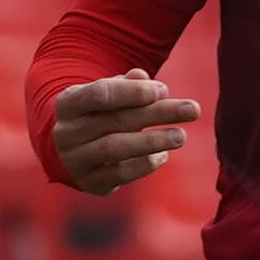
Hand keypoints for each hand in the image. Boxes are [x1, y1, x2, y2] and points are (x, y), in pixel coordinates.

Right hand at [49, 70, 200, 194]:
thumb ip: (127, 85)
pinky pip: (120, 174)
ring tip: (181, 136)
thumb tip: (143, 78)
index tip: (163, 90)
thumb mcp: (109, 93)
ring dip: (152, 141)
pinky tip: (163, 155)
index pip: (100, 94)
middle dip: (157, 113)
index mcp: (68, 103)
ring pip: (115, 148)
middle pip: (116, 120)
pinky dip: (145, 164)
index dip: (133, 92)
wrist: (73, 148)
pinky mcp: (90, 182)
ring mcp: (75, 159)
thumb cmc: (99, 113)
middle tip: (193, 109)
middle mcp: (66, 132)